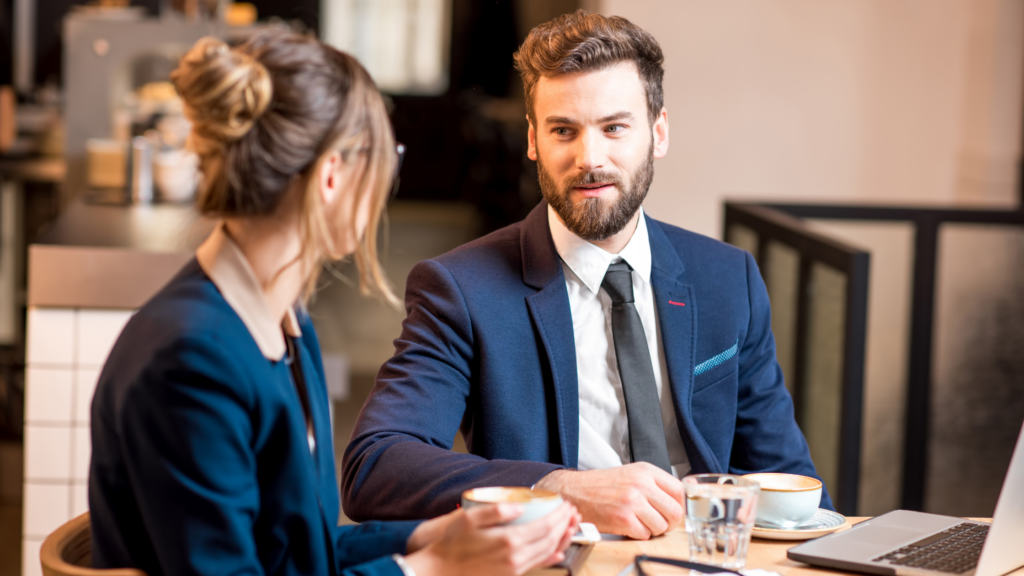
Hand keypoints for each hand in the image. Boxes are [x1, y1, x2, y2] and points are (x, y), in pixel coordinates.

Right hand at [403, 501, 579, 575]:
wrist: (440, 571)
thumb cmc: (450, 544)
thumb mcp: (468, 519)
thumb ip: (495, 511)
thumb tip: (519, 507)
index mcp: (509, 541)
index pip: (545, 526)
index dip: (559, 514)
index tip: (566, 504)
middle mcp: (516, 558)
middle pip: (551, 539)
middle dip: (565, 524)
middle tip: (571, 512)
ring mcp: (514, 569)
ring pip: (548, 553)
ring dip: (563, 538)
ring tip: (570, 525)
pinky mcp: (511, 574)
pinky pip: (538, 564)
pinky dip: (552, 556)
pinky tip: (558, 552)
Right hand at [535, 463, 682, 539]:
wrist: (574, 491)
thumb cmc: (601, 485)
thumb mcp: (631, 474)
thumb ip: (654, 484)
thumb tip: (676, 500)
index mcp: (645, 471)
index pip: (679, 490)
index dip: (679, 505)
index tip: (673, 511)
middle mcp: (641, 484)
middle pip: (675, 511)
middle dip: (669, 522)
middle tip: (659, 522)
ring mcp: (633, 501)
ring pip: (661, 526)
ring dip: (652, 530)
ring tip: (639, 523)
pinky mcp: (624, 518)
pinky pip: (645, 535)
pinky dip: (638, 535)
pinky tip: (628, 526)